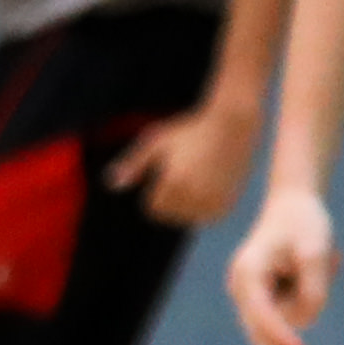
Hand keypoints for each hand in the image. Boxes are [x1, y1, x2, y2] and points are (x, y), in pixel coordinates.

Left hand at [108, 98, 260, 227]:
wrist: (233, 125)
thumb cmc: (189, 130)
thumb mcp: (156, 141)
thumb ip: (132, 164)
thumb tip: (111, 185)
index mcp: (175, 183)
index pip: (152, 209)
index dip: (154, 189)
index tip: (166, 169)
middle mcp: (196, 196)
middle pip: (169, 216)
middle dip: (169, 197)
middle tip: (184, 170)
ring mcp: (214, 203)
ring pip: (187, 219)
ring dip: (186, 203)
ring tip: (196, 176)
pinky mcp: (227, 206)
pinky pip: (204, 217)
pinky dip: (203, 205)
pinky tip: (210, 182)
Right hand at [226, 185, 338, 344]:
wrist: (294, 207)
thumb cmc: (304, 224)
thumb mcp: (316, 251)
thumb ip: (313, 288)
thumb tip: (305, 323)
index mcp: (248, 271)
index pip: (261, 313)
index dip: (280, 335)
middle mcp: (242, 286)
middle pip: (260, 330)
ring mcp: (251, 295)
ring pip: (284, 322)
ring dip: (311, 299)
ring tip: (327, 260)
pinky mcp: (265, 300)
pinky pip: (292, 312)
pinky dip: (311, 297)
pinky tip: (324, 265)